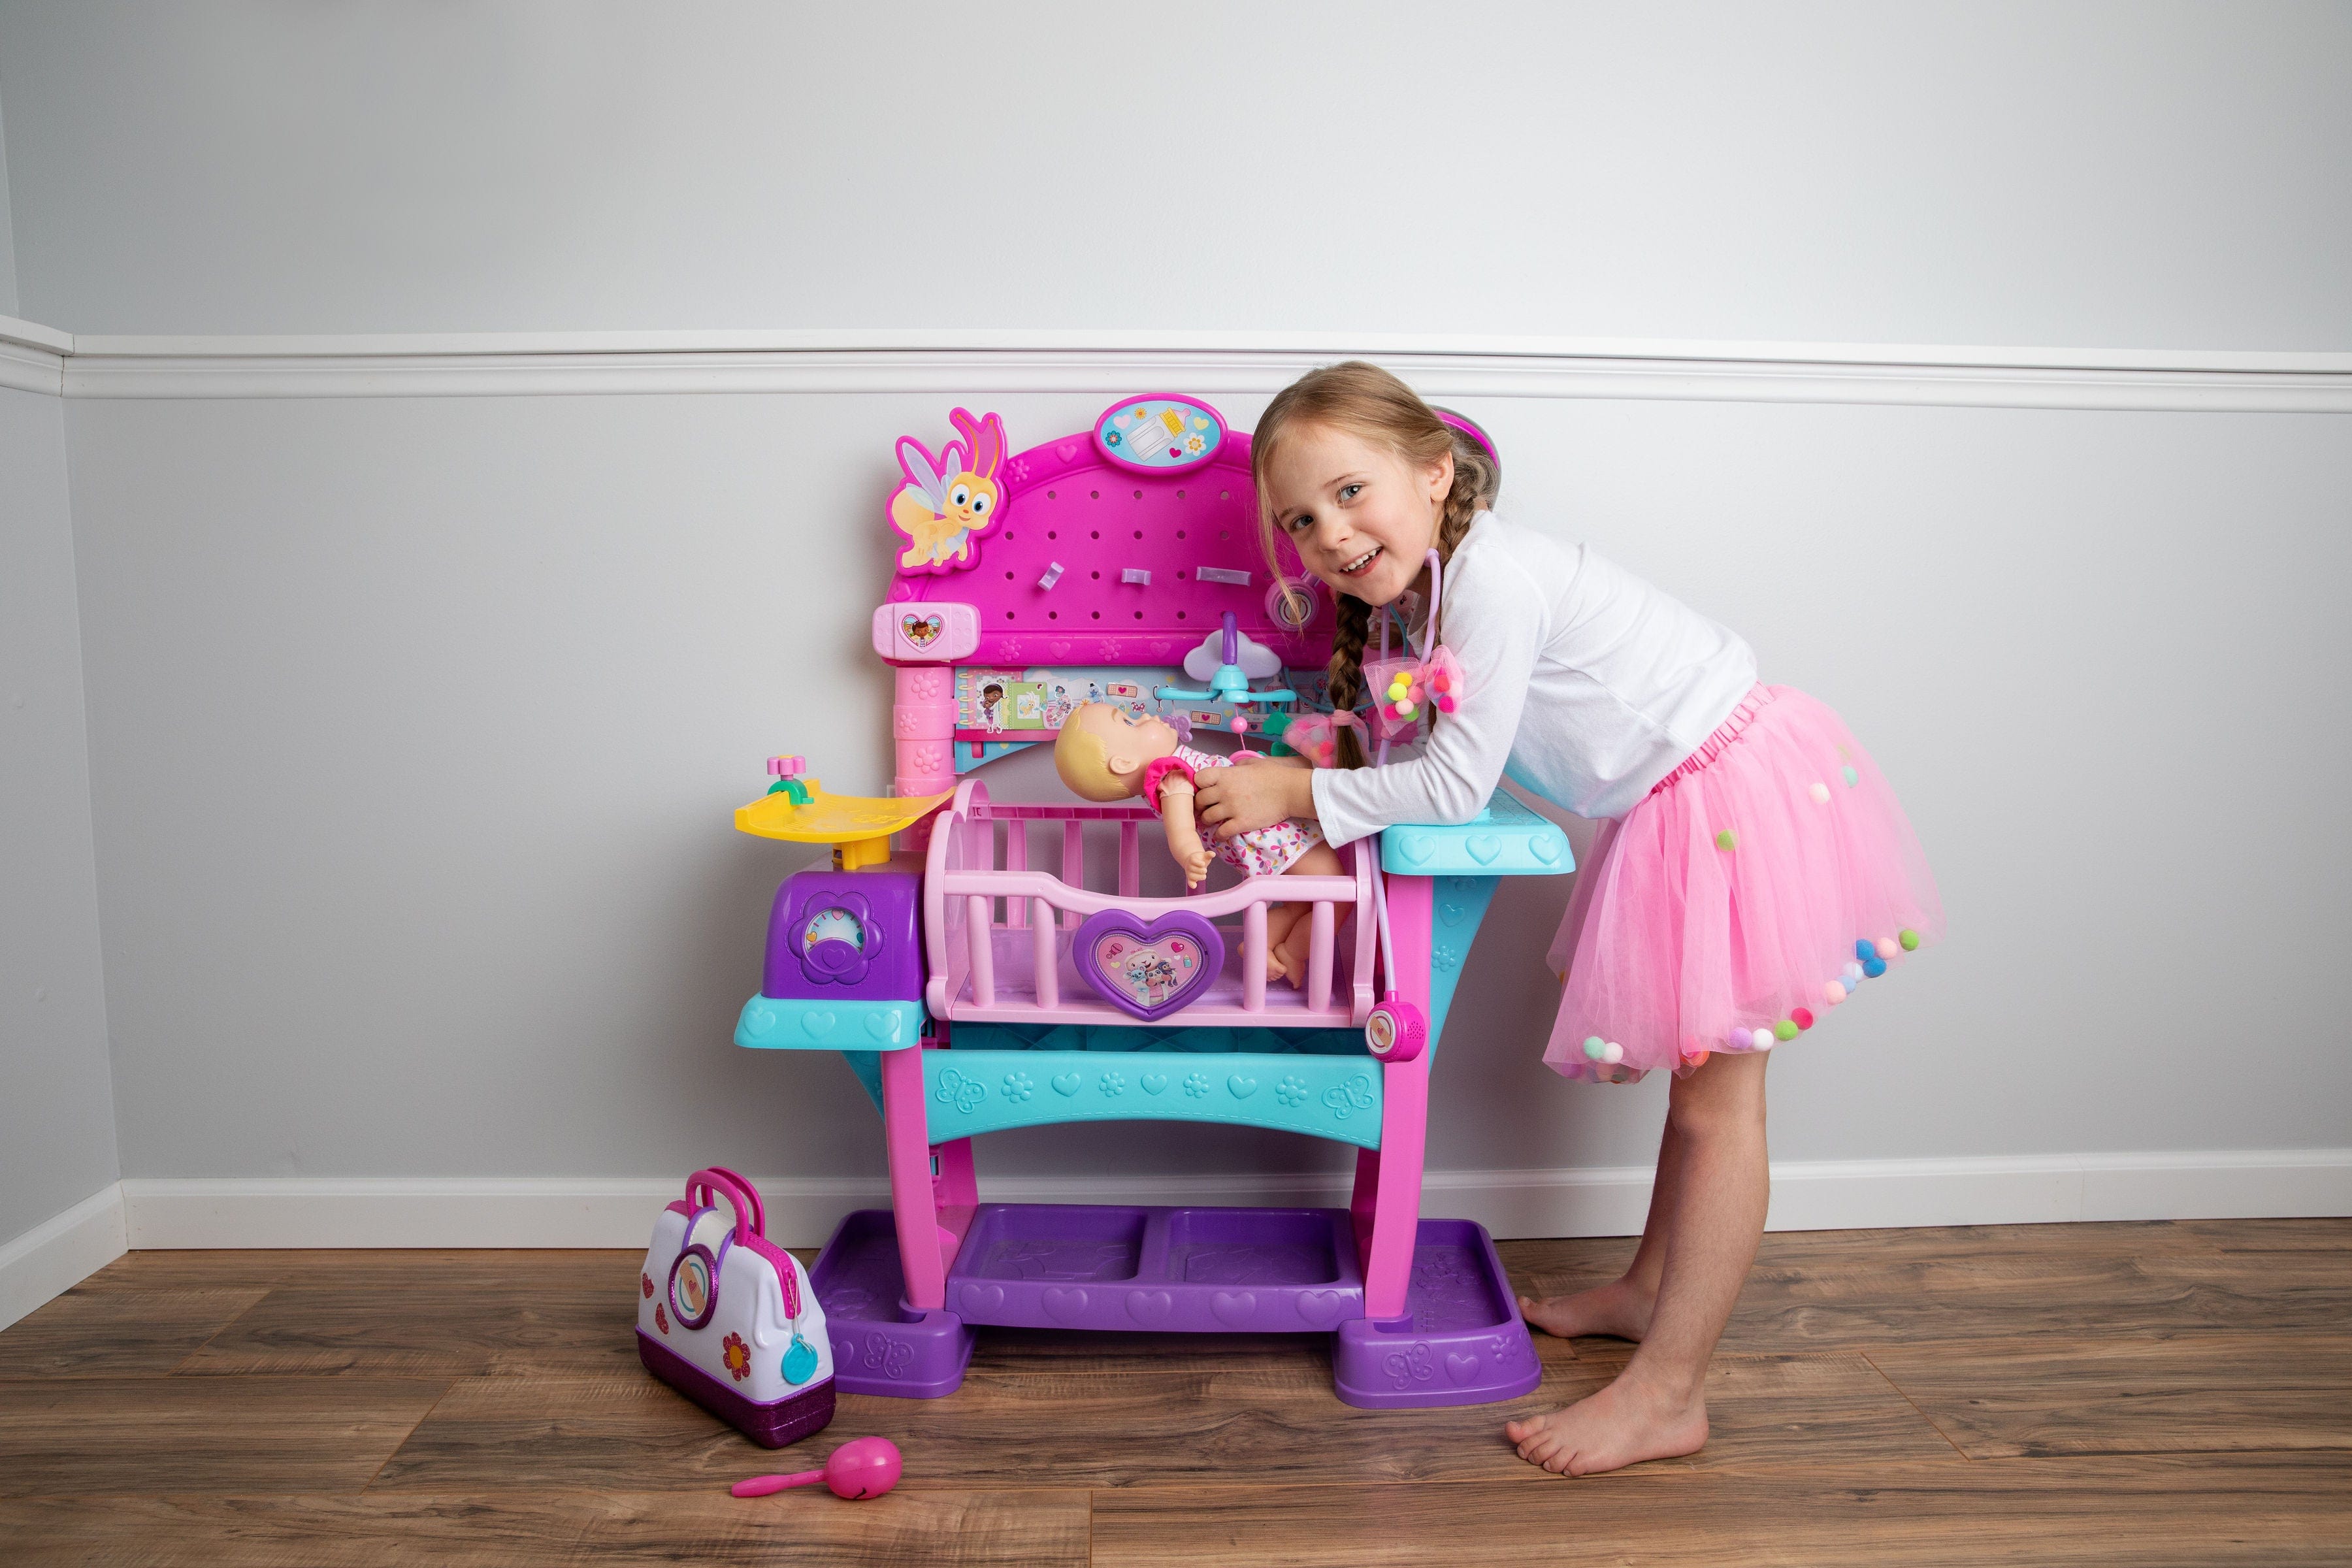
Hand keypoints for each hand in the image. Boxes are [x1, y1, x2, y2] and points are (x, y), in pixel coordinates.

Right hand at [1180, 844, 1212, 888]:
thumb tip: (1213, 854)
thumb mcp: (1205, 855)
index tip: (1203, 864)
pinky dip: (1191, 884)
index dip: (1199, 863)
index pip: (1194, 861)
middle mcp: (1189, 866)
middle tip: (1205, 870)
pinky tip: (1194, 886)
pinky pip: (1189, 882)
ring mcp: (1189, 872)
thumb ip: (1209, 854)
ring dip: (1199, 877)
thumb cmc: (1201, 859)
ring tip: (1204, 876)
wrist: (1194, 862)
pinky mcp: (1190, 878)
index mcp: (1192, 859)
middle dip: (1201, 870)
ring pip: (1192, 876)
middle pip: (1194, 869)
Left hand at [1194, 759, 1312, 841]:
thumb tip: (1232, 767)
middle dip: (1200, 804)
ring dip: (1207, 820)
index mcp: (1226, 775)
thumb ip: (1238, 766)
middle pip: (1200, 800)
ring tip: (1212, 821)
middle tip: (1205, 807)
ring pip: (1207, 818)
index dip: (1199, 784)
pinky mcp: (1241, 823)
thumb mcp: (1253, 763)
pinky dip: (1219, 835)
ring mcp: (1232, 808)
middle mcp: (1225, 791)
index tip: (1204, 789)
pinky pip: (1221, 832)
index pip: (1199, 778)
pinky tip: (1221, 834)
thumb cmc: (1274, 775)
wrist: (1290, 791)